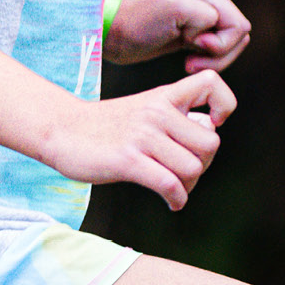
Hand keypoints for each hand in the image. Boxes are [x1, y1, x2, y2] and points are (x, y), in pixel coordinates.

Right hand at [40, 69, 236, 210]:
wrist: (61, 130)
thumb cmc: (106, 126)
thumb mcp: (144, 109)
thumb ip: (175, 116)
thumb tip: (210, 129)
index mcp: (163, 96)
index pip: (211, 82)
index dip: (223, 105)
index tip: (211, 124)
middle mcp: (157, 112)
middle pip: (210, 143)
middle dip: (204, 164)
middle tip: (185, 172)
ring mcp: (142, 136)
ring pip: (193, 168)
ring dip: (189, 187)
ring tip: (175, 189)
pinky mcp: (128, 160)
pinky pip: (170, 185)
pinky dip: (177, 199)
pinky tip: (171, 202)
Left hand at [106, 0, 250, 72]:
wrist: (117, 35)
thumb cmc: (139, 23)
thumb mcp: (172, 8)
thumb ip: (203, 14)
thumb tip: (214, 29)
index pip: (238, 26)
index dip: (220, 43)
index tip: (192, 44)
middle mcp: (212, 1)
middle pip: (239, 37)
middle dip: (219, 55)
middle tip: (189, 61)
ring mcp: (206, 17)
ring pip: (232, 47)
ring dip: (213, 61)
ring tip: (188, 63)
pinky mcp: (199, 33)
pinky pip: (220, 52)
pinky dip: (208, 63)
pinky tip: (187, 61)